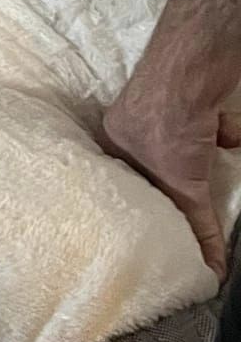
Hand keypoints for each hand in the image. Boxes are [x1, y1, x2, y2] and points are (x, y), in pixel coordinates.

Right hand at [101, 83, 239, 279]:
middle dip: (177, 184)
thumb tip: (213, 270)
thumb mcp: (182, 185)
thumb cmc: (166, 125)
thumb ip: (197, 225)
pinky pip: (213, 126)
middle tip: (191, 206)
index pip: (129, 183)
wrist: (191, 71)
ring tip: (214, 169)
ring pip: (188, 145)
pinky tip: (233, 138)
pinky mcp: (197, 98)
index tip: (159, 226)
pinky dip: (227, 134)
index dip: (146, 204)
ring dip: (205, 159)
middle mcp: (134, 126)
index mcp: (113, 143)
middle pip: (161, 165)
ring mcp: (166, 108)